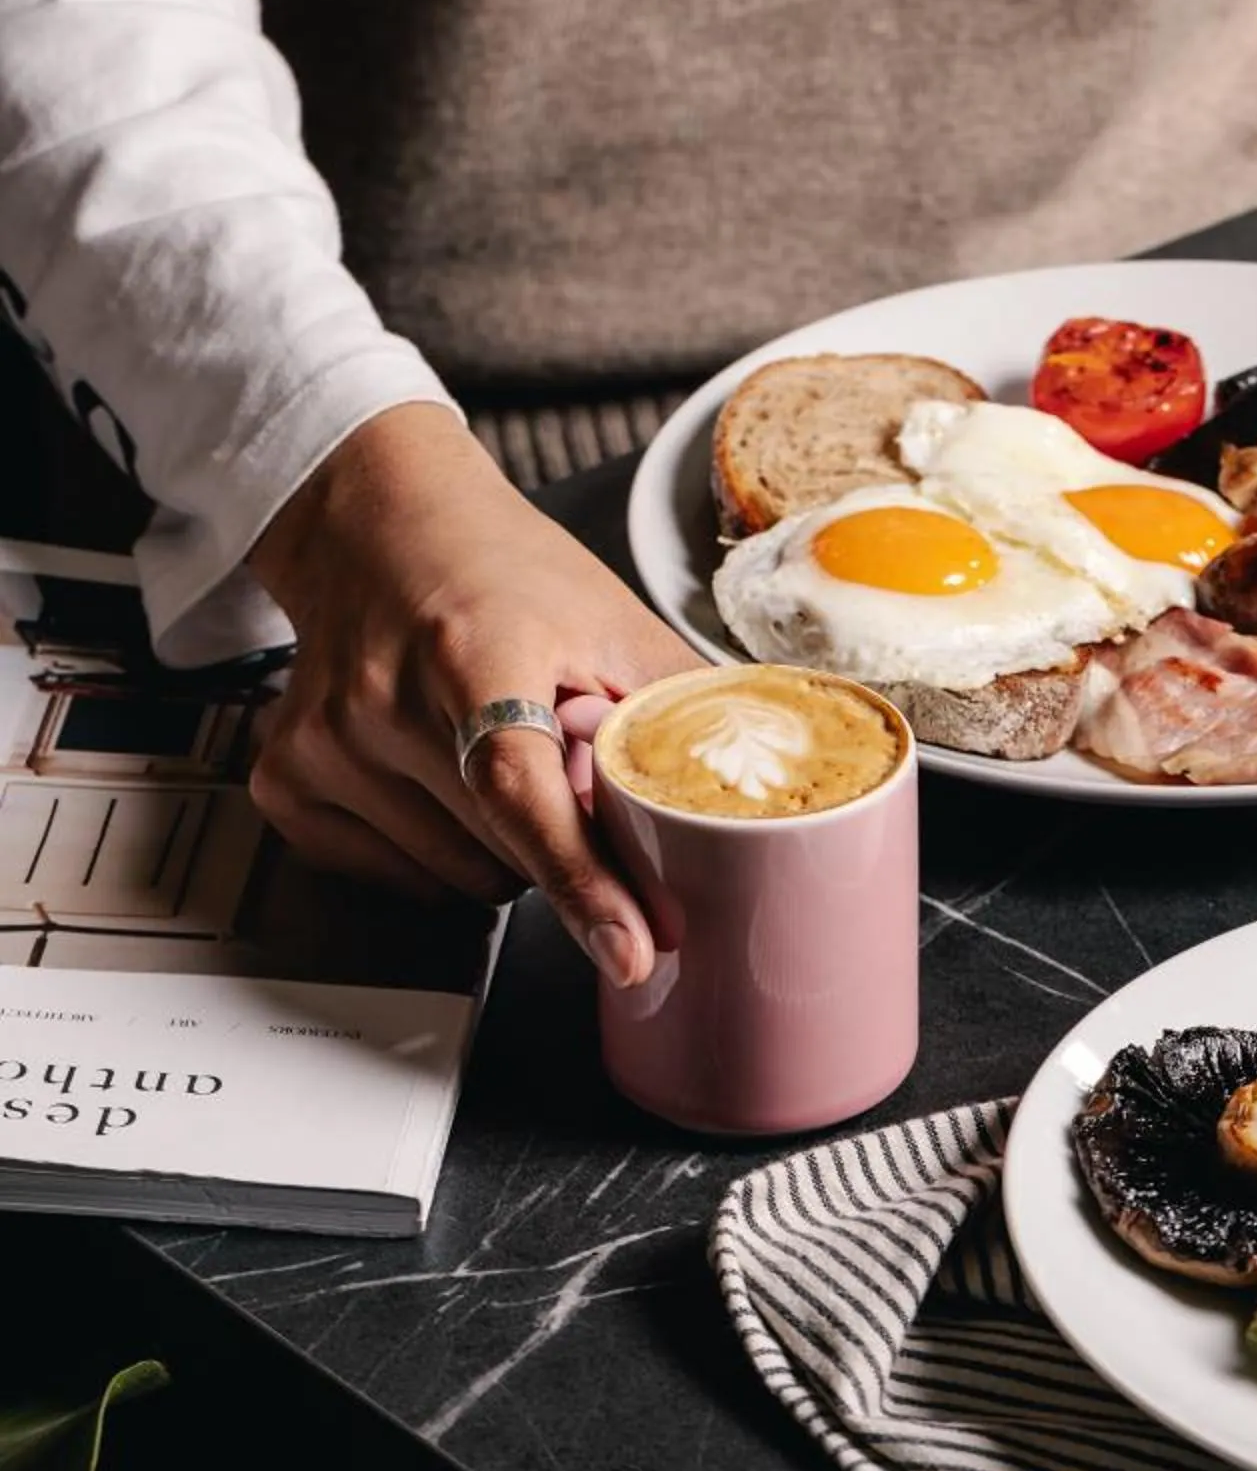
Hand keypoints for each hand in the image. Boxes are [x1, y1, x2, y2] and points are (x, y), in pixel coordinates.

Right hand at [249, 402, 704, 980]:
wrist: (376, 523)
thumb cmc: (501, 571)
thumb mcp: (609, 620)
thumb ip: (675, 711)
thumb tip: (754, 799)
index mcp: (472, 651)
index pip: (524, 790)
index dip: (584, 879)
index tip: (633, 947)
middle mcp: (382, 700)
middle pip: (503, 853)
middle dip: (560, 838)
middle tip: (560, 761)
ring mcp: (325, 746)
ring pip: (454, 881)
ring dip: (499, 850)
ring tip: (493, 755)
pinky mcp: (287, 780)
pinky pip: (393, 877)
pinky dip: (436, 853)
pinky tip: (437, 779)